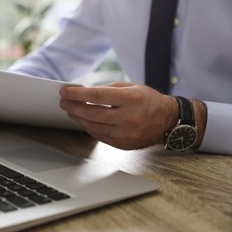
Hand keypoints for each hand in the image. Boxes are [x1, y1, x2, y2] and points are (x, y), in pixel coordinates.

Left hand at [59, 82, 177, 149]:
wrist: (168, 121)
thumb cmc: (148, 100)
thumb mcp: (132, 87)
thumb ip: (108, 89)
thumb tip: (84, 93)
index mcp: (131, 99)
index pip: (97, 96)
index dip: (78, 94)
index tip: (65, 92)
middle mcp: (129, 118)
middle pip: (92, 113)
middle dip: (74, 107)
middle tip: (63, 102)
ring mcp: (127, 134)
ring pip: (94, 126)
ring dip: (78, 118)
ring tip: (71, 111)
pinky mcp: (124, 145)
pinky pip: (100, 136)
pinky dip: (89, 127)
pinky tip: (83, 120)